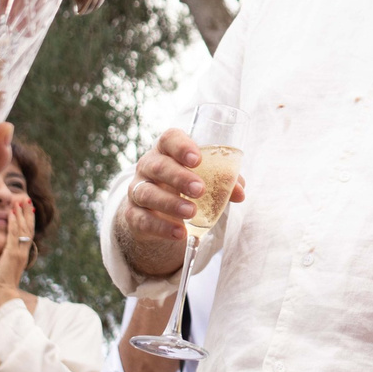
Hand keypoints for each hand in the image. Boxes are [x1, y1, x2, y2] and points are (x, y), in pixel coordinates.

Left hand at [0, 192, 34, 309]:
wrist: (4, 294)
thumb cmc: (4, 284)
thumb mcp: (8, 267)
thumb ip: (10, 258)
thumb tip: (7, 252)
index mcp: (23, 254)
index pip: (28, 233)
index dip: (29, 221)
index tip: (29, 209)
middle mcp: (23, 251)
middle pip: (29, 228)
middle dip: (28, 213)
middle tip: (27, 200)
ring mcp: (18, 252)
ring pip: (22, 229)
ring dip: (21, 214)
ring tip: (19, 202)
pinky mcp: (11, 254)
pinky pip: (13, 235)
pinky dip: (13, 223)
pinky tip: (11, 214)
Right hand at [119, 127, 243, 279]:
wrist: (157, 213)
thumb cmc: (185, 186)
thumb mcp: (204, 180)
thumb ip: (223, 182)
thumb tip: (240, 192)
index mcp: (167, 151)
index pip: (170, 139)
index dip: (182, 146)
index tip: (197, 159)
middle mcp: (148, 166)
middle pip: (158, 166)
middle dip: (179, 177)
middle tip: (199, 189)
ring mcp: (137, 190)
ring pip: (147, 193)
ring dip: (170, 203)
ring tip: (191, 213)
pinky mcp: (133, 215)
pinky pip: (143, 220)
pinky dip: (162, 227)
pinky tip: (179, 232)